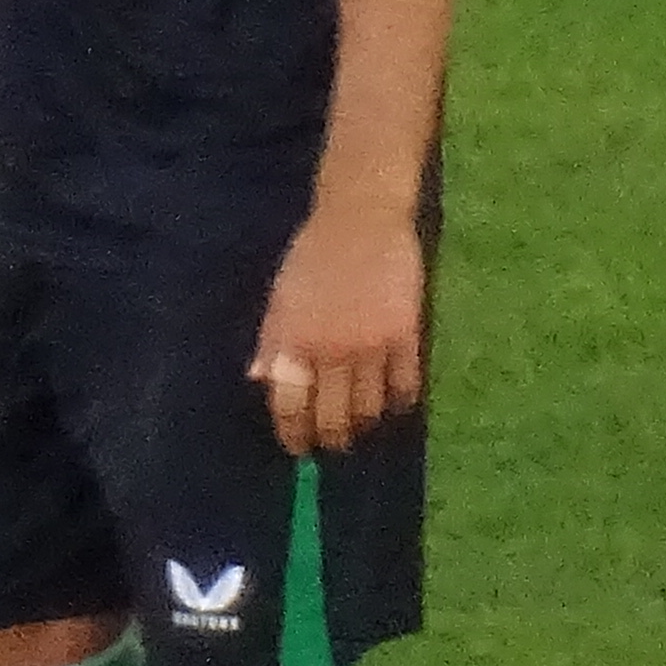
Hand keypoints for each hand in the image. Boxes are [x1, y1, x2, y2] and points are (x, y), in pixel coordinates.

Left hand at [250, 207, 424, 458]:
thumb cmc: (313, 255)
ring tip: (361, 425)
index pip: (290, 405)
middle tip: (332, 443)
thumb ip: (271, 341)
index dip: (293, 434)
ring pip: (370, 409)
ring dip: (364, 424)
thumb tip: (259, 380)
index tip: (296, 447)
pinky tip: (393, 402)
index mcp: (294, 340)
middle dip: (331, 439)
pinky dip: (399, 402)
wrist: (361, 218)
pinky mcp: (406, 335)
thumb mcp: (281, 298)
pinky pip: (405, 386)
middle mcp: (331, 350)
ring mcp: (372, 345)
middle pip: (333, 418)